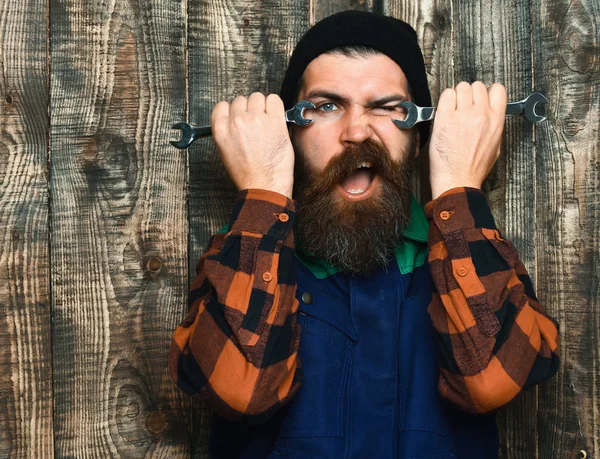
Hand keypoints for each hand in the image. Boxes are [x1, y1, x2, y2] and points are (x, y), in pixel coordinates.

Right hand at [211, 93, 294, 197]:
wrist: (264, 186)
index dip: (232, 111)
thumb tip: (235, 120)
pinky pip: (274, 99)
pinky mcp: (275, 121)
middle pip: (241, 100)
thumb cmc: (247, 175)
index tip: (239, 116)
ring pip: (257, 97)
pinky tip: (275, 115)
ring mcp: (256, 119)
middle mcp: (237, 121)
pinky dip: (275, 105)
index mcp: (221, 129)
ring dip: (262, 106)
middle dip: (248, 110)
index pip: (223, 106)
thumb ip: (228, 132)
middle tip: (255, 123)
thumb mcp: (225, 152)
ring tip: (266, 121)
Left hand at [428, 82, 506, 198]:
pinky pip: (446, 95)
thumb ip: (494, 127)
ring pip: (461, 87)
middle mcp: (481, 114)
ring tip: (453, 110)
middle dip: (469, 94)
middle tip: (463, 106)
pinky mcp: (445, 118)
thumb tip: (490, 116)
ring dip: (456, 96)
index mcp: (496, 121)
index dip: (488, 92)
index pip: (498, 90)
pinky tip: (444, 111)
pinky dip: (445, 100)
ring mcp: (463, 115)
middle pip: (477, 86)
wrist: (458, 179)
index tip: (481, 99)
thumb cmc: (474, 169)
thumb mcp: (495, 147)